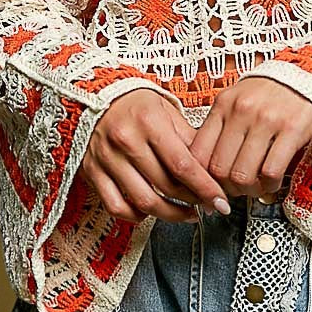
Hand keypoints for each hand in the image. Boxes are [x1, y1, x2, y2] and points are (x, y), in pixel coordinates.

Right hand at [79, 89, 232, 223]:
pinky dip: (136, 215)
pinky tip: (150, 212)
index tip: (219, 201)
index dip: (205, 188)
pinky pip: (116, 206)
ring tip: (186, 213)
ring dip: (170, 214)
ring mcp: (107, 158)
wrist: (95, 96)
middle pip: (165, 186)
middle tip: (207, 205)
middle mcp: (126, 140)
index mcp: (149, 121)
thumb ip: (189, 139)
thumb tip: (212, 169)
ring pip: (143, 201)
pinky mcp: (92, 172)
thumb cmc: (136, 104)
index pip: (183, 164)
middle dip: (192, 201)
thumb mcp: (167, 111)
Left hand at [189, 77, 311, 199]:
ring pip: (242, 175)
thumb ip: (221, 128)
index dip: (202, 178)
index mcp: (223, 104)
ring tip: (256, 188)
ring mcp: (266, 119)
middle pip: (219, 169)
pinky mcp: (292, 129)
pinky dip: (269, 186)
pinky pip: (271, 171)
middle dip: (227, 188)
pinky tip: (272, 182)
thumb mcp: (237, 100)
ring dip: (249, 191)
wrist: (308, 75)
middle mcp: (241, 110)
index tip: (210, 186)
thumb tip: (206, 167)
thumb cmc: (270, 93)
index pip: (198, 152)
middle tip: (237, 190)